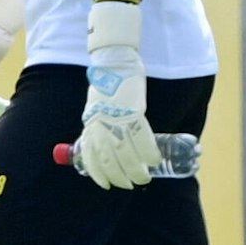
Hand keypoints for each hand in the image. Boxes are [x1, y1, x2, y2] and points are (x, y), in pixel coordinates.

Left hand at [75, 1, 156, 189]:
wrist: (114, 59)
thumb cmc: (107, 82)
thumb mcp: (96, 106)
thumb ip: (97, 123)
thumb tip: (100, 140)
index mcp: (90, 122)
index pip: (90, 155)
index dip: (97, 173)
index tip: (105, 185)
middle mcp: (100, 123)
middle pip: (109, 159)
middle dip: (121, 176)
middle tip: (131, 184)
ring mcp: (116, 118)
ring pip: (126, 153)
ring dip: (136, 169)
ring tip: (145, 177)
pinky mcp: (133, 111)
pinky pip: (142, 138)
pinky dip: (149, 152)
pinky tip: (156, 160)